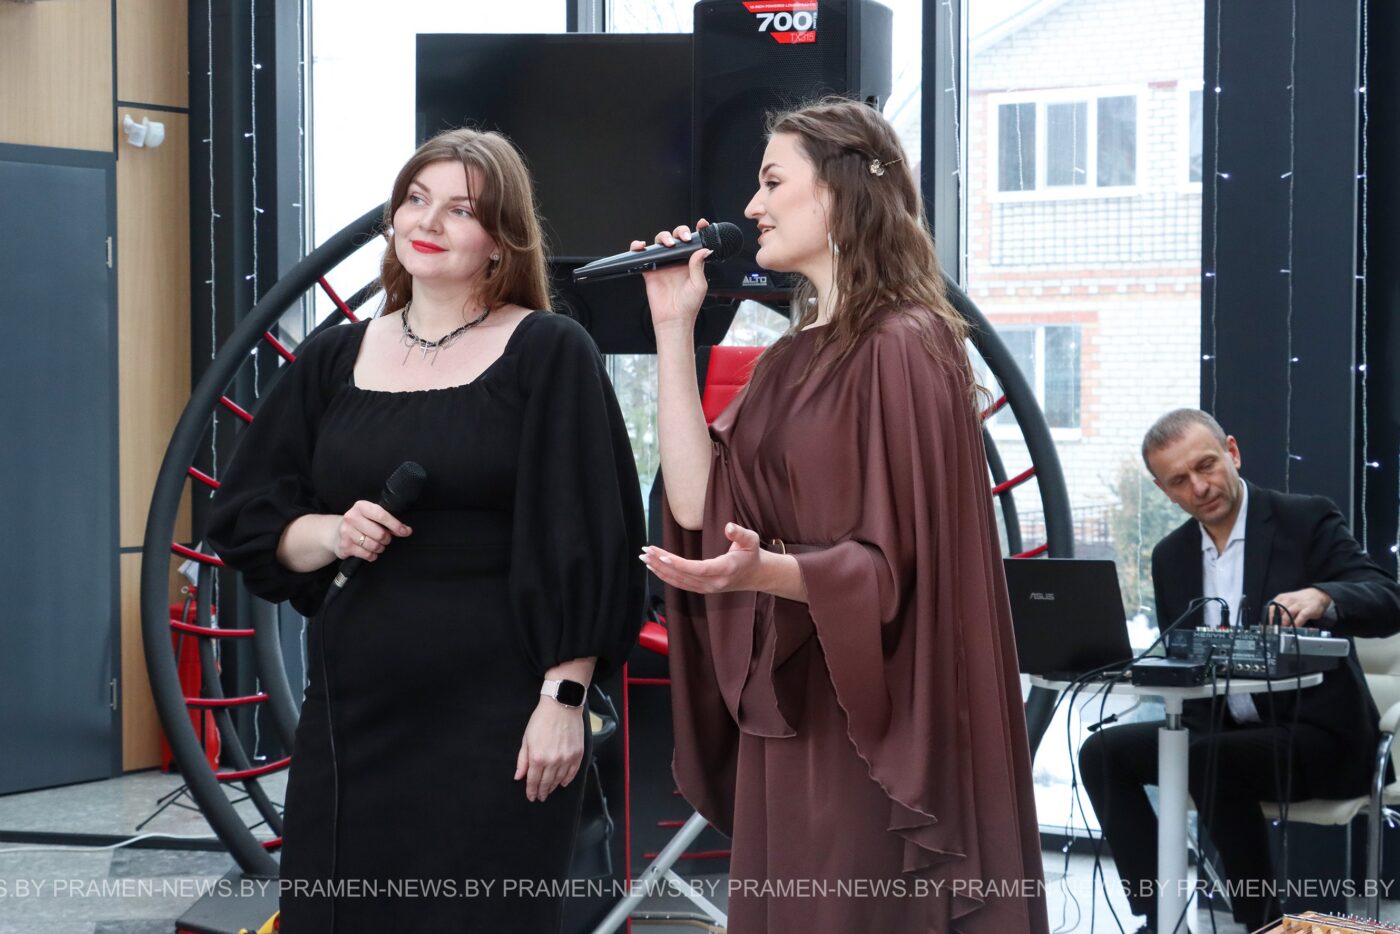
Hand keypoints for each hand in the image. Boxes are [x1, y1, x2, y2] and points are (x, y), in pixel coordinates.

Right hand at [331, 500, 410, 561]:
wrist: (336, 533)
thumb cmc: (360, 524)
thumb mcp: (371, 517)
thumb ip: (388, 521)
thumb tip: (406, 530)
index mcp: (361, 506)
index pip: (382, 515)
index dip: (396, 525)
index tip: (405, 531)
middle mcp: (351, 517)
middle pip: (380, 533)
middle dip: (387, 539)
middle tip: (385, 539)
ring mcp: (346, 532)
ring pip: (374, 545)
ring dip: (379, 548)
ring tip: (377, 545)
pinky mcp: (344, 546)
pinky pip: (367, 555)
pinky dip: (372, 555)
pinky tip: (368, 551)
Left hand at [514, 697, 584, 801]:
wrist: (561, 705)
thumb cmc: (542, 720)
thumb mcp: (526, 739)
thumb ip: (522, 760)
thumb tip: (519, 777)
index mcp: (537, 757)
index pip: (533, 781)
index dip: (531, 791)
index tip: (531, 796)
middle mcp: (553, 761)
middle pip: (546, 783)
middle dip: (542, 792)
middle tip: (540, 797)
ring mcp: (566, 758)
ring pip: (559, 779)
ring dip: (553, 787)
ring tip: (549, 791)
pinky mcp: (577, 754)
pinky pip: (572, 772)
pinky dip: (567, 780)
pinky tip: (562, 783)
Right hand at [631, 219, 712, 333]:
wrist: (674, 319)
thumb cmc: (688, 305)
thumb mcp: (699, 284)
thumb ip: (698, 266)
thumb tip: (702, 249)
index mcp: (691, 262)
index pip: (695, 242)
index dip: (698, 231)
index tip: (702, 224)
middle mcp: (677, 261)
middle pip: (676, 237)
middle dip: (680, 232)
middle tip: (683, 239)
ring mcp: (663, 264)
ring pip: (660, 242)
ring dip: (663, 237)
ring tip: (668, 244)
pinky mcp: (649, 269)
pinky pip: (642, 254)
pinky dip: (638, 247)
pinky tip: (642, 246)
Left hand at [639, 521, 763, 594]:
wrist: (756, 575)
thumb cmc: (751, 554)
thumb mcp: (751, 540)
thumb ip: (740, 533)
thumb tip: (728, 526)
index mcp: (725, 570)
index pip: (698, 569)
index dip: (679, 564)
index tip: (662, 556)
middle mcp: (714, 583)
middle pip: (683, 575)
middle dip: (662, 563)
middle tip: (645, 551)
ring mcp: (707, 588)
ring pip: (679, 581)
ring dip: (659, 570)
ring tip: (644, 558)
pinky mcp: (702, 588)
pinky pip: (680, 584)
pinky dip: (665, 576)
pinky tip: (653, 568)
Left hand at [1266, 587, 1333, 627]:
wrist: (1317, 595)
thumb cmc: (1300, 600)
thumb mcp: (1287, 601)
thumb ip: (1279, 609)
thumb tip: (1270, 620)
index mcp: (1282, 598)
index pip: (1271, 608)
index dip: (1269, 618)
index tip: (1268, 625)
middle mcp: (1289, 600)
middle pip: (1279, 612)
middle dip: (1276, 622)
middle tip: (1275, 629)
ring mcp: (1299, 605)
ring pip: (1288, 614)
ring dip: (1284, 623)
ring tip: (1283, 630)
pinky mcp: (1308, 610)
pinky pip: (1300, 617)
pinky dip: (1296, 624)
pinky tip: (1294, 628)